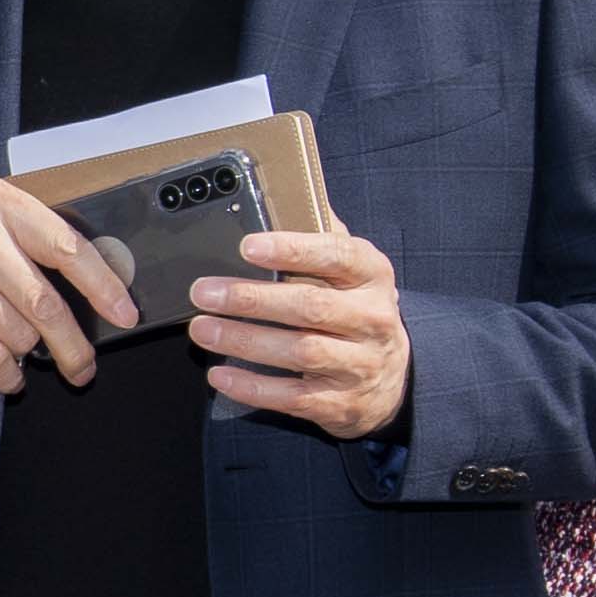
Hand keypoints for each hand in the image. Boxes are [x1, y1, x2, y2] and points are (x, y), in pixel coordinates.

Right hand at [0, 179, 142, 392]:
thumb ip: (43, 247)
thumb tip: (109, 291)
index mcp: (0, 202)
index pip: (67, 246)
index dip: (103, 286)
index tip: (125, 315)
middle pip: (45, 301)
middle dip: (73, 344)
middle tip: (85, 368)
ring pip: (19, 333)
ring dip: (28, 354)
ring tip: (20, 350)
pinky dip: (7, 375)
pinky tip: (9, 377)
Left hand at [190, 225, 410, 439]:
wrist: (393, 377)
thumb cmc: (356, 309)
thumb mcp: (352, 271)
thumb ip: (321, 236)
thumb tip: (282, 194)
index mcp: (373, 276)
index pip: (337, 257)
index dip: (293, 250)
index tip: (248, 245)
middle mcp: (372, 319)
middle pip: (310, 306)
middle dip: (252, 298)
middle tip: (203, 292)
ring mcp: (359, 364)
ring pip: (299, 352)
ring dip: (244, 341)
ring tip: (202, 329)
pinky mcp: (340, 403)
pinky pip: (293, 396)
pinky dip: (253, 387)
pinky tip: (220, 374)